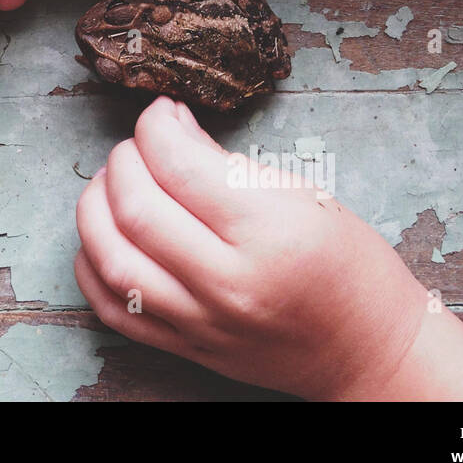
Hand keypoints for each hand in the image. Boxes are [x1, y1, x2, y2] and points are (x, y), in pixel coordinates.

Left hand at [75, 98, 462, 400]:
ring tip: (112, 184)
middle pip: (136, 209)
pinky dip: (92, 266)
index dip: (155, 126)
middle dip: (122, 161)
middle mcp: (229, 281)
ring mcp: (203, 321)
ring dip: (95, 208)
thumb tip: (170, 125)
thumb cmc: (348, 264)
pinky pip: (114, 309)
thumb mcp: (304, 195)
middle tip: (138, 146)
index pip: (178, 164)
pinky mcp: (187, 348)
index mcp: (268, 232)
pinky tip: (104, 236)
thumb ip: (227, 162)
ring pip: (112, 259)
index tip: (161, 112)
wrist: (370, 349)